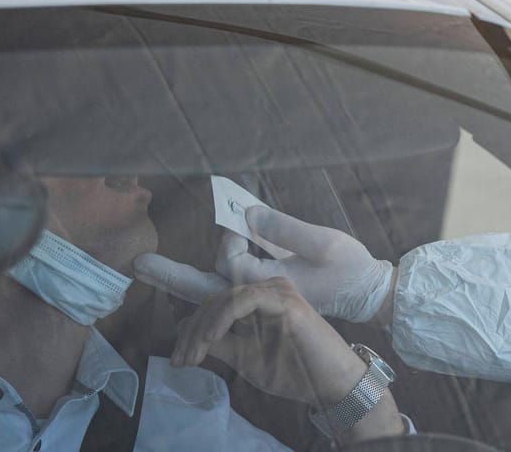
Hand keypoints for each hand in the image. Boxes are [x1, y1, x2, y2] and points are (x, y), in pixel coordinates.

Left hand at [134, 205, 394, 322]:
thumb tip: (247, 214)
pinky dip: (218, 269)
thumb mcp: (323, 245)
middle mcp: (262, 293)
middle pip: (206, 288)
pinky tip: (208, 259)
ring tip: (154, 270)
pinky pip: (233, 285)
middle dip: (172, 276)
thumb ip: (283, 229)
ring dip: (187, 279)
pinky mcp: (272, 293)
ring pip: (216, 289)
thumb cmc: (351, 270)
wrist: (371, 295)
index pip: (229, 265)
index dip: (230, 241)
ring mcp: (265, 296)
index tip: (243, 221)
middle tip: (139, 267)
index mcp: (271, 285)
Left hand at [171, 276, 403, 439]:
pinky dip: (222, 319)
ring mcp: (278, 292)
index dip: (190, 331)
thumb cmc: (295, 371)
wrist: (332, 384)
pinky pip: (244, 301)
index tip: (177, 360)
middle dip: (192, 332)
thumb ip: (219, 343)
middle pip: (214, 301)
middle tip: (180, 361)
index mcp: (259, 301)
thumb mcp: (246, 358)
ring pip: (225, 299)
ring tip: (193, 357)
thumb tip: (183, 330)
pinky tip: (211, 341)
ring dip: (203, 329)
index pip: (214, 306)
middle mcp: (268, 289)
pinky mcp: (285, 300)